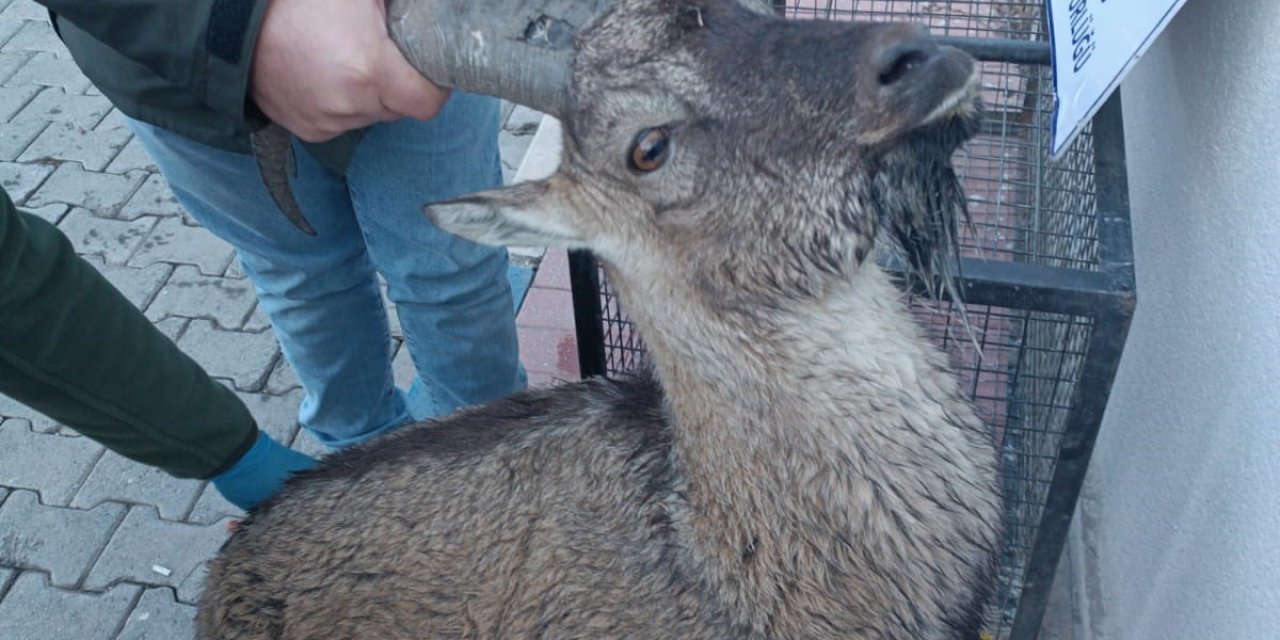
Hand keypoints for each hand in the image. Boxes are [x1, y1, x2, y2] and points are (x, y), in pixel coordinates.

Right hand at [249, 0, 448, 141]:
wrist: (237, 23)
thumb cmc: (300, 2)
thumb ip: (403, 9)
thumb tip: (437, 13)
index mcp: (369, 70)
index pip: (426, 103)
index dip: (434, 86)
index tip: (430, 71)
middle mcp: (350, 104)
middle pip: (399, 109)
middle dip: (399, 85)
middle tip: (383, 54)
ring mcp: (328, 121)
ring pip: (372, 116)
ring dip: (370, 95)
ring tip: (348, 61)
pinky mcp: (310, 130)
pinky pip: (344, 122)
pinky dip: (344, 105)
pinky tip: (327, 76)